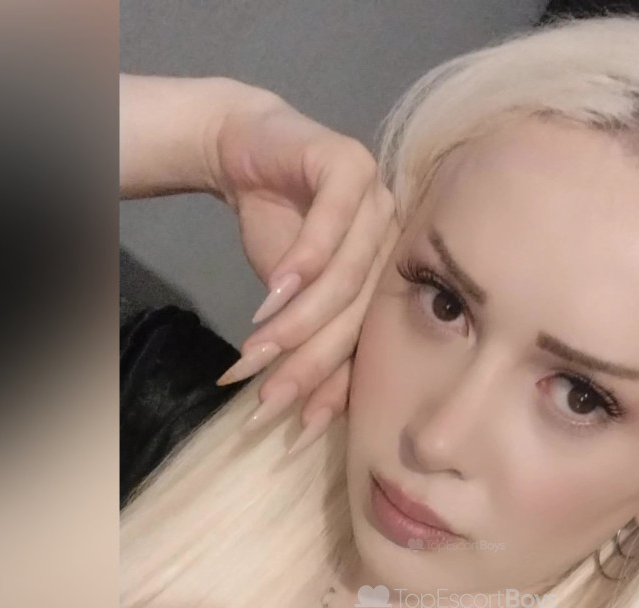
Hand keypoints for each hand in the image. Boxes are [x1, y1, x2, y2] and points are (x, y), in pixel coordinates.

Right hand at [205, 92, 399, 431]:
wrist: (244, 150)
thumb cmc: (276, 228)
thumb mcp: (288, 299)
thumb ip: (306, 342)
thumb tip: (303, 415)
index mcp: (390, 281)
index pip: (366, 344)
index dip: (335, 387)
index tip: (301, 426)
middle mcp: (394, 243)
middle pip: (356, 318)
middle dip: (309, 363)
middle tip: (270, 399)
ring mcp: (379, 201)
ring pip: (343, 278)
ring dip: (298, 320)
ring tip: (258, 351)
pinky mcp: (349, 165)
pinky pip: (329, 224)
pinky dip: (301, 264)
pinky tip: (273, 296)